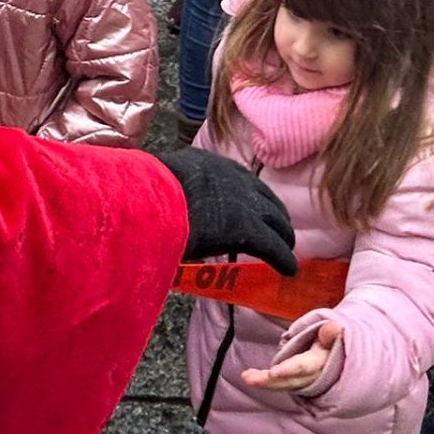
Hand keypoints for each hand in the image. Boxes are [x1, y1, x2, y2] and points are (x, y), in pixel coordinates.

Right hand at [156, 148, 297, 275]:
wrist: (153, 202)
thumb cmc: (145, 192)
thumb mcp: (160, 179)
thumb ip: (169, 187)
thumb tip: (156, 196)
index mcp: (210, 163)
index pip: (238, 178)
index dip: (247, 195)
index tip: (250, 205)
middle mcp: (233, 178)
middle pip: (264, 197)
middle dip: (273, 213)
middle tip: (276, 227)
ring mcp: (244, 203)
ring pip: (275, 220)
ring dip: (282, 235)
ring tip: (287, 247)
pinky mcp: (249, 230)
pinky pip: (274, 246)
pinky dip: (283, 259)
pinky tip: (288, 269)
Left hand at [242, 320, 342, 392]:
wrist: (340, 357)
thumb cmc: (333, 340)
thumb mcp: (335, 333)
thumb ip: (330, 332)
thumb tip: (334, 328)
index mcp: (320, 362)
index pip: (302, 367)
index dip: (288, 370)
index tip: (273, 373)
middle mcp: (311, 376)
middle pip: (288, 380)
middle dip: (268, 381)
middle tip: (250, 379)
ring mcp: (302, 382)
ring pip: (281, 384)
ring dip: (262, 382)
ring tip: (245, 376)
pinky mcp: (295, 382)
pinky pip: (279, 383)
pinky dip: (264, 381)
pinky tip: (249, 376)